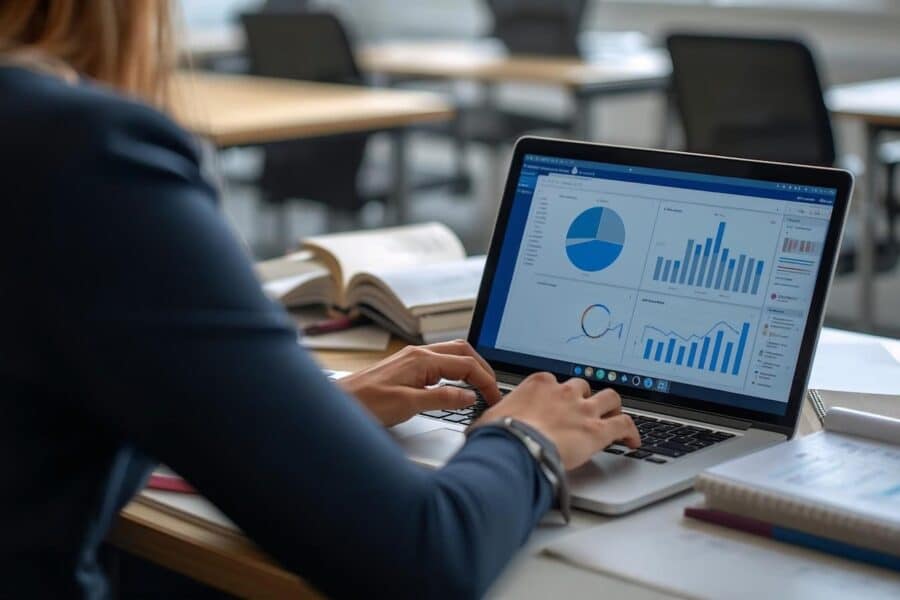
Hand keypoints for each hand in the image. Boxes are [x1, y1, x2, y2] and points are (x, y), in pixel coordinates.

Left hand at [338, 340, 501, 426]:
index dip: (485, 381)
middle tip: (493, 390)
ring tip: (480, 387)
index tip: (494, 398)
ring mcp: (411, 359)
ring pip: (451, 355)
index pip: (466, 364)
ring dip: (469, 368)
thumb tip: (469, 396)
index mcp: (422, 359)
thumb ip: (443, 399)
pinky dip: (455, 371)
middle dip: (482, 369)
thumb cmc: (366, 403)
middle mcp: (418, 354)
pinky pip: (439, 363)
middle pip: (462, 352)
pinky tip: (455, 386)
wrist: (339, 404)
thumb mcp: (409, 405)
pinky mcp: (406, 368)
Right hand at [473, 373, 639, 469]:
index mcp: (538, 384)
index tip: (557, 403)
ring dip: (613, 407)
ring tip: (614, 417)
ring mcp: (583, 409)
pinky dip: (631, 431)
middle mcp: (563, 391)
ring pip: (610, 397)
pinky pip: (624, 424)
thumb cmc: (499, 436)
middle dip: (586, 397)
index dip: (558, 394)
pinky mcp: (598, 430)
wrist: (514, 448)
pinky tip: (633, 441)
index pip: (553, 382)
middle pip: (583, 386)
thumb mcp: (491, 419)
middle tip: (586, 410)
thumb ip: (497, 418)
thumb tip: (485, 428)